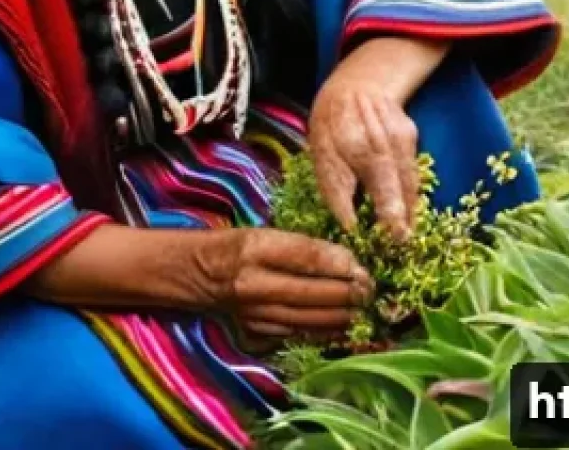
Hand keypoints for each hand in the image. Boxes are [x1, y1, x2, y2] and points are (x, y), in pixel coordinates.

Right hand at [204, 228, 373, 345]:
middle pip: (312, 294)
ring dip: (342, 317)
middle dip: (348, 294)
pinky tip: (343, 326)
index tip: (363, 268)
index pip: (308, 257)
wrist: (197, 276)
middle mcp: (253, 284)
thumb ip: (304, 247)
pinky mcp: (255, 336)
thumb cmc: (239, 246)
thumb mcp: (267, 233)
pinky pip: (298, 335)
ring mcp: (253, 315)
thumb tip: (348, 262)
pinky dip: (324, 331)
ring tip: (364, 309)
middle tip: (371, 290)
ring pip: (309, 320)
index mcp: (255, 248)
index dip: (340, 265)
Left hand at [307, 79, 419, 240]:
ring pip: (412, 181)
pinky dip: (408, 190)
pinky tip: (402, 206)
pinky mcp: (412, 137)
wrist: (358, 83)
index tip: (397, 238)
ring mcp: (405, 139)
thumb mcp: (322, 154)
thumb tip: (350, 227)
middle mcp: (390, 144)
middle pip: (405, 189)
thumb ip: (336, 190)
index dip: (393, 216)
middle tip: (404, 244)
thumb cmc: (332, 123)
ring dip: (410, 208)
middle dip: (406, 219)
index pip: (386, 190)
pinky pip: (412, 170)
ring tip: (405, 232)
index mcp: (364, 150)